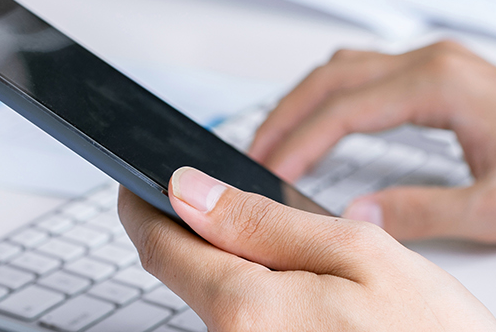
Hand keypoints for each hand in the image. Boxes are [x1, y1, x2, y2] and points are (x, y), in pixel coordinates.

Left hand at [118, 167, 495, 330]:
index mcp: (246, 311)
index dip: (142, 203)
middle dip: (201, 236)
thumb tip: (187, 189)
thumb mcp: (360, 255)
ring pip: (217, 304)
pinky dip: (261, 306)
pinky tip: (311, 302)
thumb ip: (263, 220)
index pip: (159, 245)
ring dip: (237, 273)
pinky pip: (244, 330)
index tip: (135, 179)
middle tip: (239, 207)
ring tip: (304, 264)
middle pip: (187, 276)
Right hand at [248, 41, 495, 242]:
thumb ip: (421, 212)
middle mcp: (434, 64)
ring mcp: (436, 65)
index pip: (343, 110)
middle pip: (331, 78)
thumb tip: (358, 217)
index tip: (266, 172)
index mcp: (440, 85)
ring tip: (273, 141)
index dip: (297, 143)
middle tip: (252, 157)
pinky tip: (318, 125)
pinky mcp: (441, 76)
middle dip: (284, 118)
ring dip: (303, 103)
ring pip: (344, 70)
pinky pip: (364, 75)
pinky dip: (329, 99)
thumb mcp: (495, 208)